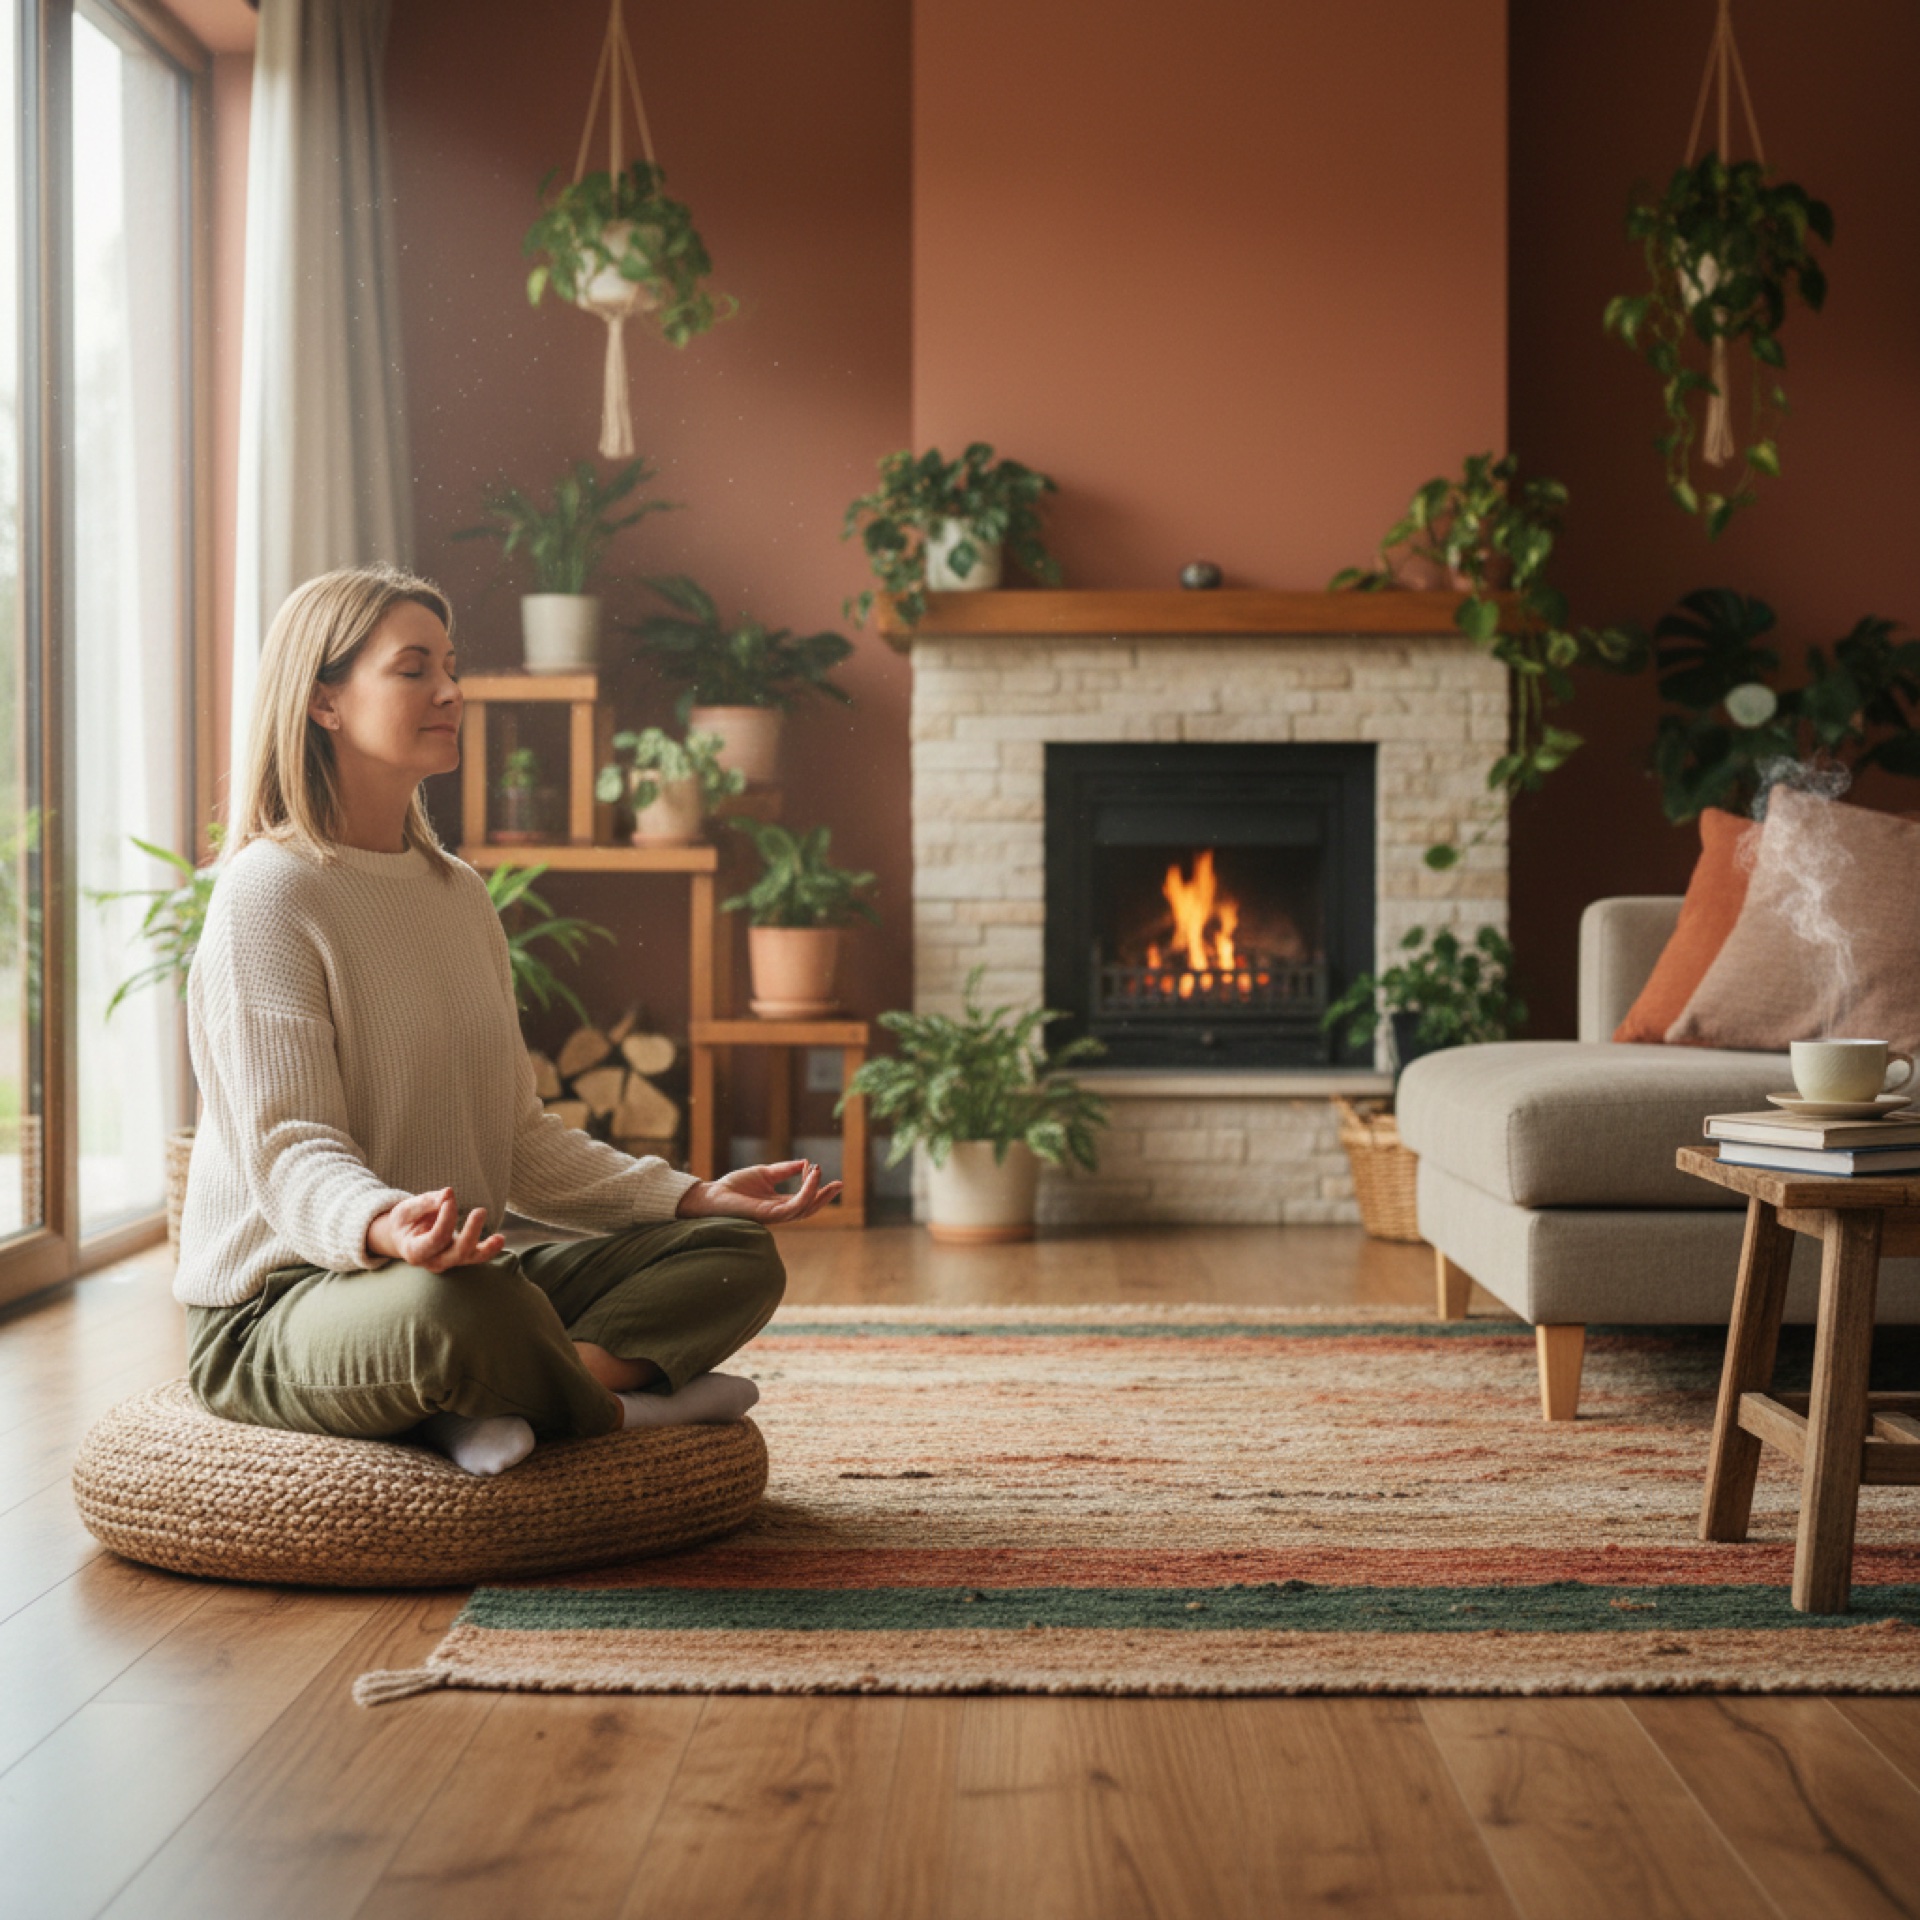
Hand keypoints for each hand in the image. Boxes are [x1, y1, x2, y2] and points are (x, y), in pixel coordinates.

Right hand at [366, 1187, 505, 1270]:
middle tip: (480, 1210)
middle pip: (456, 1253)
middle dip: (470, 1233)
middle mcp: (433, 1261)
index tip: (449, 1197)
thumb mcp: (407, 1209)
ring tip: (500, 1238)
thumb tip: (449, 1193)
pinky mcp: (459, 1257)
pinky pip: (476, 1256)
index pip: (436, 1238)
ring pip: (469, 1258)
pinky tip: (500, 1240)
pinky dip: (489, 1249)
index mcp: (415, 1251)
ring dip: (486, 1249)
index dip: (446, 1218)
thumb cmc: (405, 1221)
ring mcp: (448, 1262)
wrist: (403, 1236)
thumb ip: (427, 1202)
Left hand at [676, 1160, 842, 1225]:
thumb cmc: (734, 1186)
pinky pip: (793, 1207)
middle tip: (839, 1183)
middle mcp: (779, 1212)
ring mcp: (775, 1216)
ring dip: (815, 1191)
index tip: (827, 1175)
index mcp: (778, 1204)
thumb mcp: (764, 1172)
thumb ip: (784, 1170)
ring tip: (820, 1172)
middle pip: (809, 1208)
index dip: (818, 1189)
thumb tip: (804, 1162)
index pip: (804, 1200)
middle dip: (825, 1197)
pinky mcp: (769, 1215)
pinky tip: (810, 1178)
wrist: (712, 1195)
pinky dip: (805, 1193)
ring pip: (804, 1208)